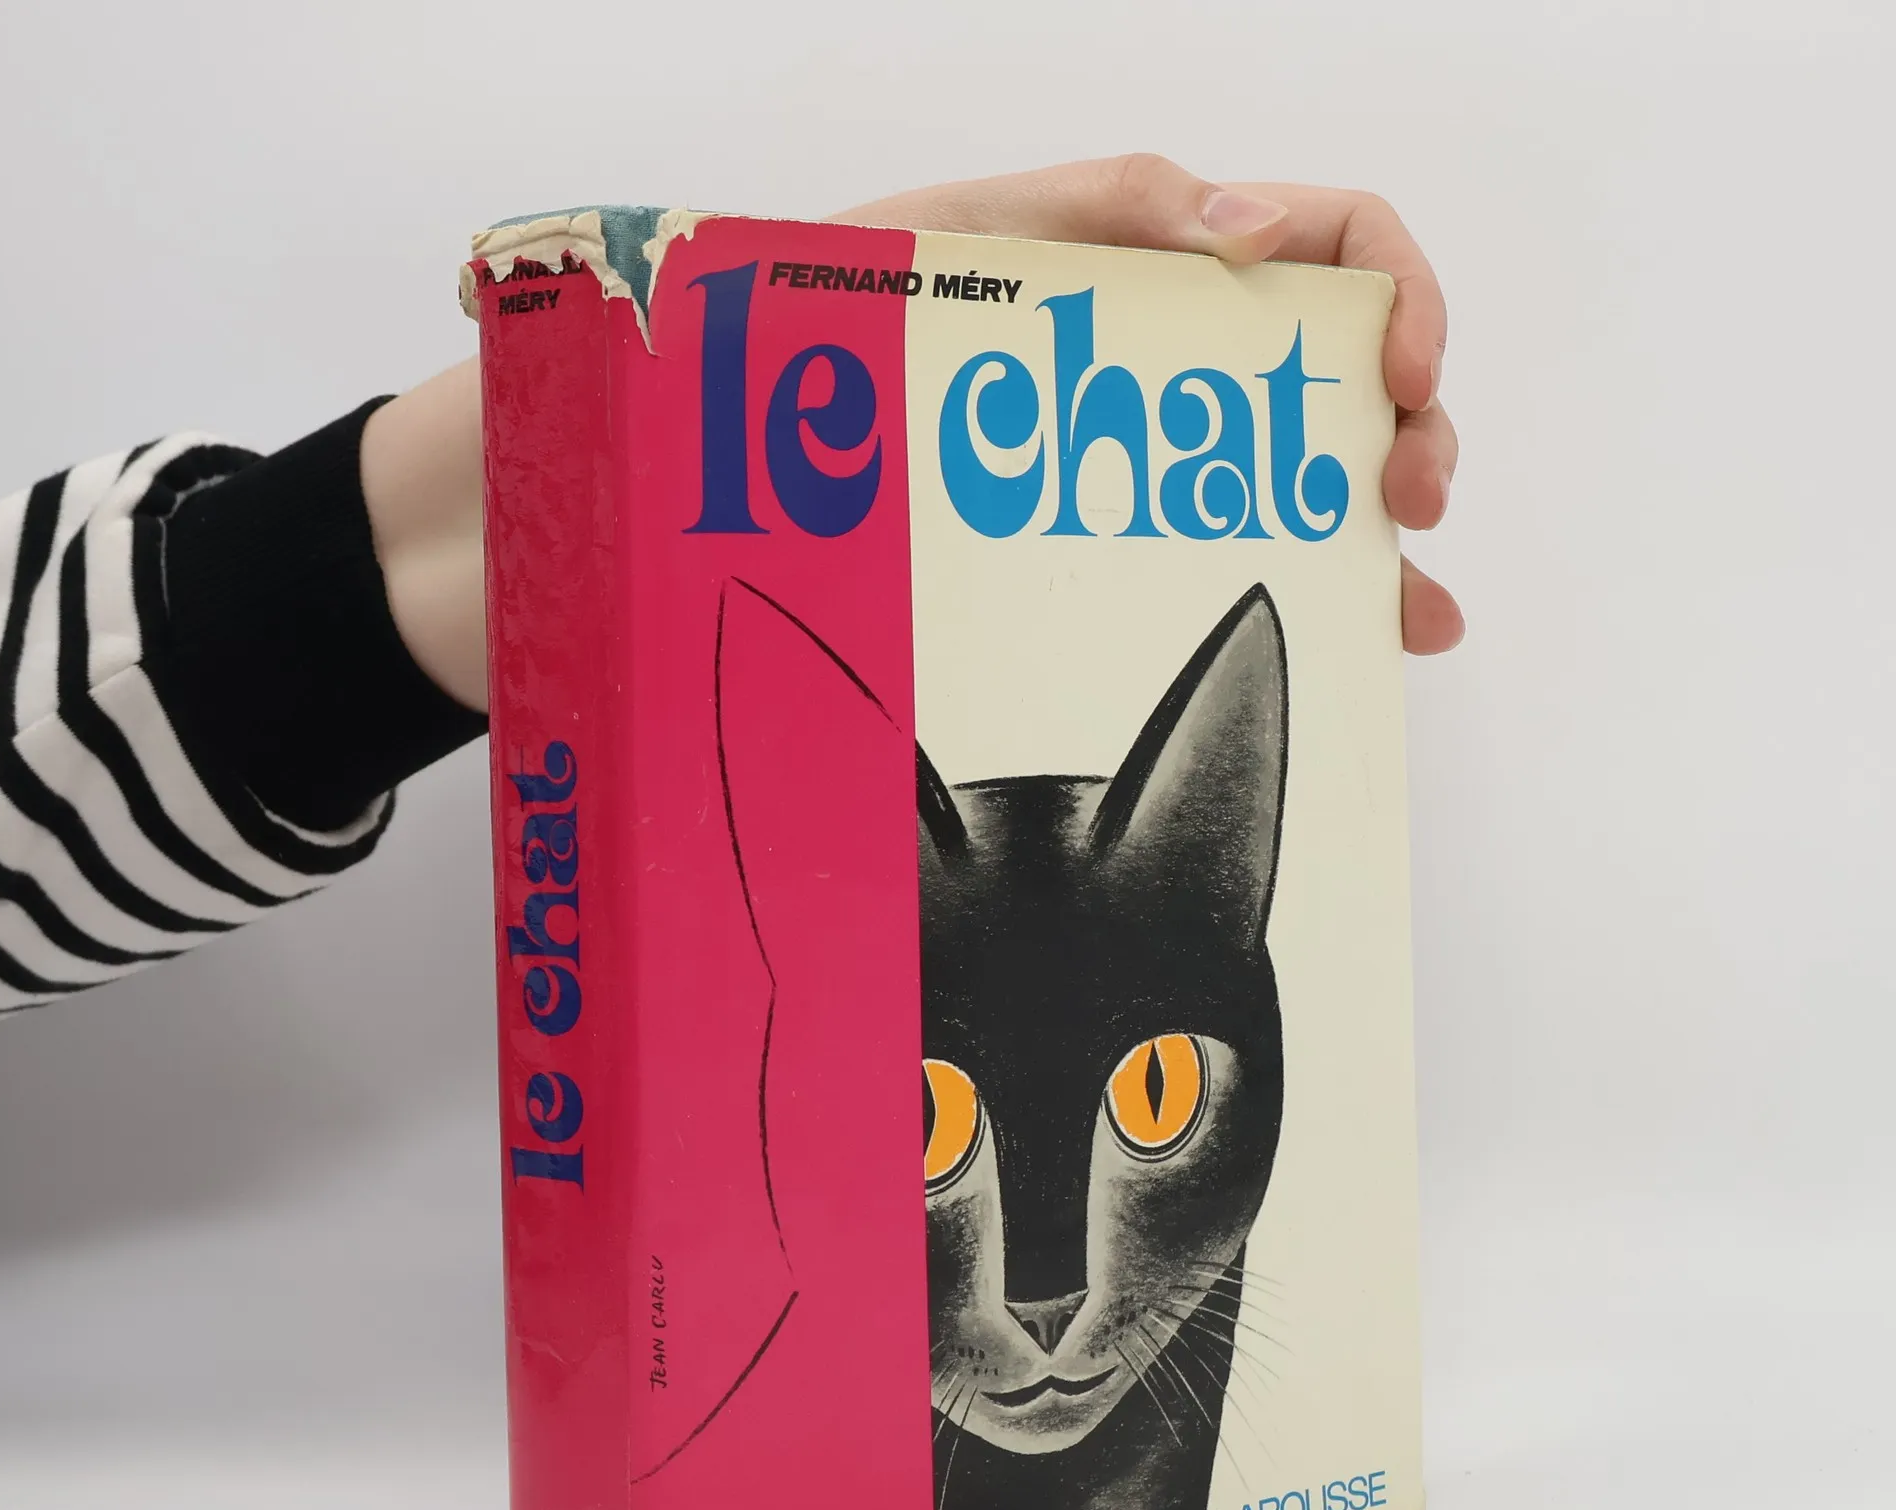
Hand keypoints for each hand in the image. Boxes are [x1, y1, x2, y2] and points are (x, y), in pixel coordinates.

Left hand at [839, 155, 1462, 654]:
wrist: (763, 409)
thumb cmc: (857, 307)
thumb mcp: (974, 232)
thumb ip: (1113, 207)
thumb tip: (1256, 229)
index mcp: (1174, 265)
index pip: (1339, 244)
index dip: (1402, 295)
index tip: (1407, 370)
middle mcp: (1193, 362)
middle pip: (1356, 377)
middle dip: (1412, 431)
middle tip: (1409, 496)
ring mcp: (1172, 457)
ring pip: (1324, 480)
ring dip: (1389, 533)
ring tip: (1415, 605)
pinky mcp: (1138, 538)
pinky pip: (1253, 558)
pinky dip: (1332, 593)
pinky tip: (1381, 632)